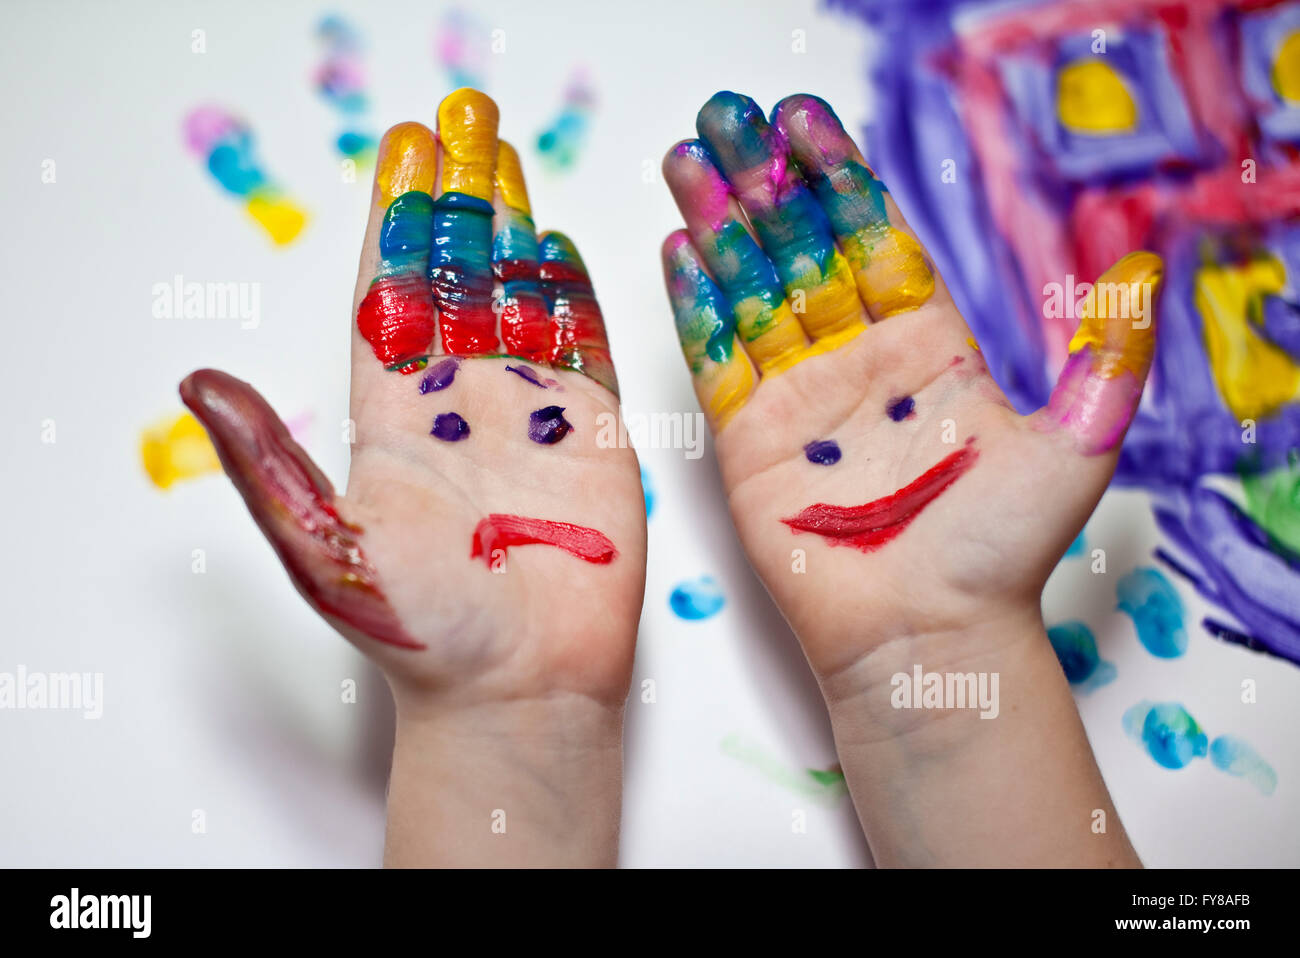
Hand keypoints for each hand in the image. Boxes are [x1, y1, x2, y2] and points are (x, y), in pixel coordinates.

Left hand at [183, 90, 643, 864]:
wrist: (518, 690)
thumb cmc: (424, 635)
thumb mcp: (326, 550)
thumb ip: (270, 463)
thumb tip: (197, 379)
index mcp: (392, 419)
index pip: (391, 296)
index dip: (397, 220)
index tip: (402, 150)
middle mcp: (457, 405)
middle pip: (458, 280)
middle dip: (459, 199)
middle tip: (461, 120)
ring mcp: (527, 417)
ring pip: (519, 301)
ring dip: (512, 230)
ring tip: (506, 158)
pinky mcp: (590, 440)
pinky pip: (583, 351)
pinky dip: (575, 297)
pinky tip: (560, 245)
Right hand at [661, 92, 1160, 688]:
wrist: (929, 634)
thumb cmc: (999, 552)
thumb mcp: (1075, 444)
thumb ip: (1104, 353)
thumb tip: (1142, 263)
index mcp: (928, 347)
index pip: (874, 239)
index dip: (838, 178)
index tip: (804, 121)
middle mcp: (859, 362)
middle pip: (801, 251)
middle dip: (763, 182)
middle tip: (725, 117)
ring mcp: (800, 401)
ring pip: (752, 292)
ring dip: (720, 225)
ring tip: (688, 158)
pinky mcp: (752, 445)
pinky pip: (719, 361)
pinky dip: (698, 307)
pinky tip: (680, 249)